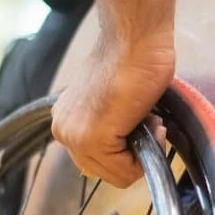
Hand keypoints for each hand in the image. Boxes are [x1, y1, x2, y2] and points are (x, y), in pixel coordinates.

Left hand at [51, 32, 173, 187]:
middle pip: (107, 172)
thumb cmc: (132, 60)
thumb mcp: (111, 103)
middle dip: (135, 154)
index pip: (98, 162)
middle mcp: (63, 131)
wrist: (134, 39)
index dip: (128, 150)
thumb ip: (110, 125)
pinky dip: (147, 152)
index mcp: (66, 121)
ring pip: (118, 175)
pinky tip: (151, 123)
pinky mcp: (93, 139)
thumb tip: (127, 144)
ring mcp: (75, 137)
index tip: (142, 123)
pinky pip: (127, 171)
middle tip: (150, 123)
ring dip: (142, 152)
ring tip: (149, 120)